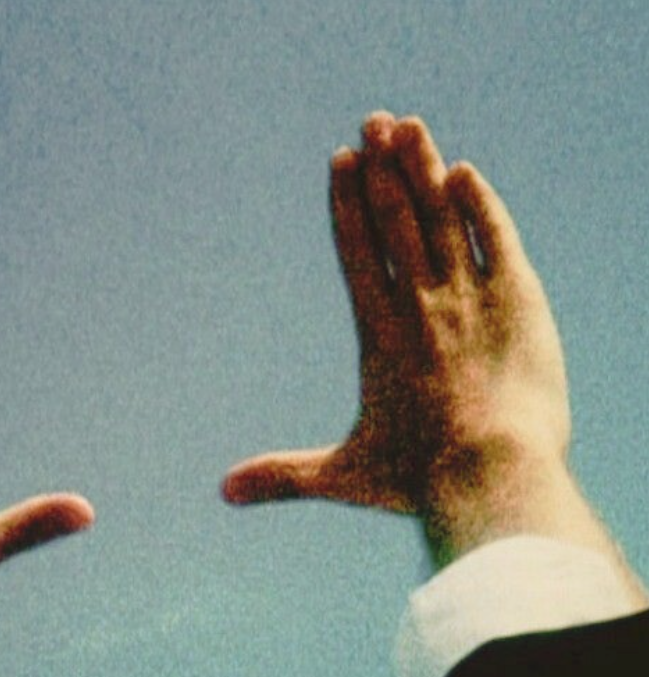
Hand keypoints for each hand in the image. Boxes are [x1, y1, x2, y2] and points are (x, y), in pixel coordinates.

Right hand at [222, 113, 625, 568]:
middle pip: (396, 218)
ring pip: (441, 217)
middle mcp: (419, 302)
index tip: (341, 160)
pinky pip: (496, 239)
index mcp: (378, 331)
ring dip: (422, 169)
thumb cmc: (417, 478)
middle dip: (381, 167)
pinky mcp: (518, 302)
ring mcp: (469, 296)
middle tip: (371, 121)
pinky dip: (480, 206)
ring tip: (407, 126)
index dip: (346, 202)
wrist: (493, 474)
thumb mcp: (342, 476)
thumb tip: (221, 492)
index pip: (356, 250)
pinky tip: (466, 176)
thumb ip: (283, 476)